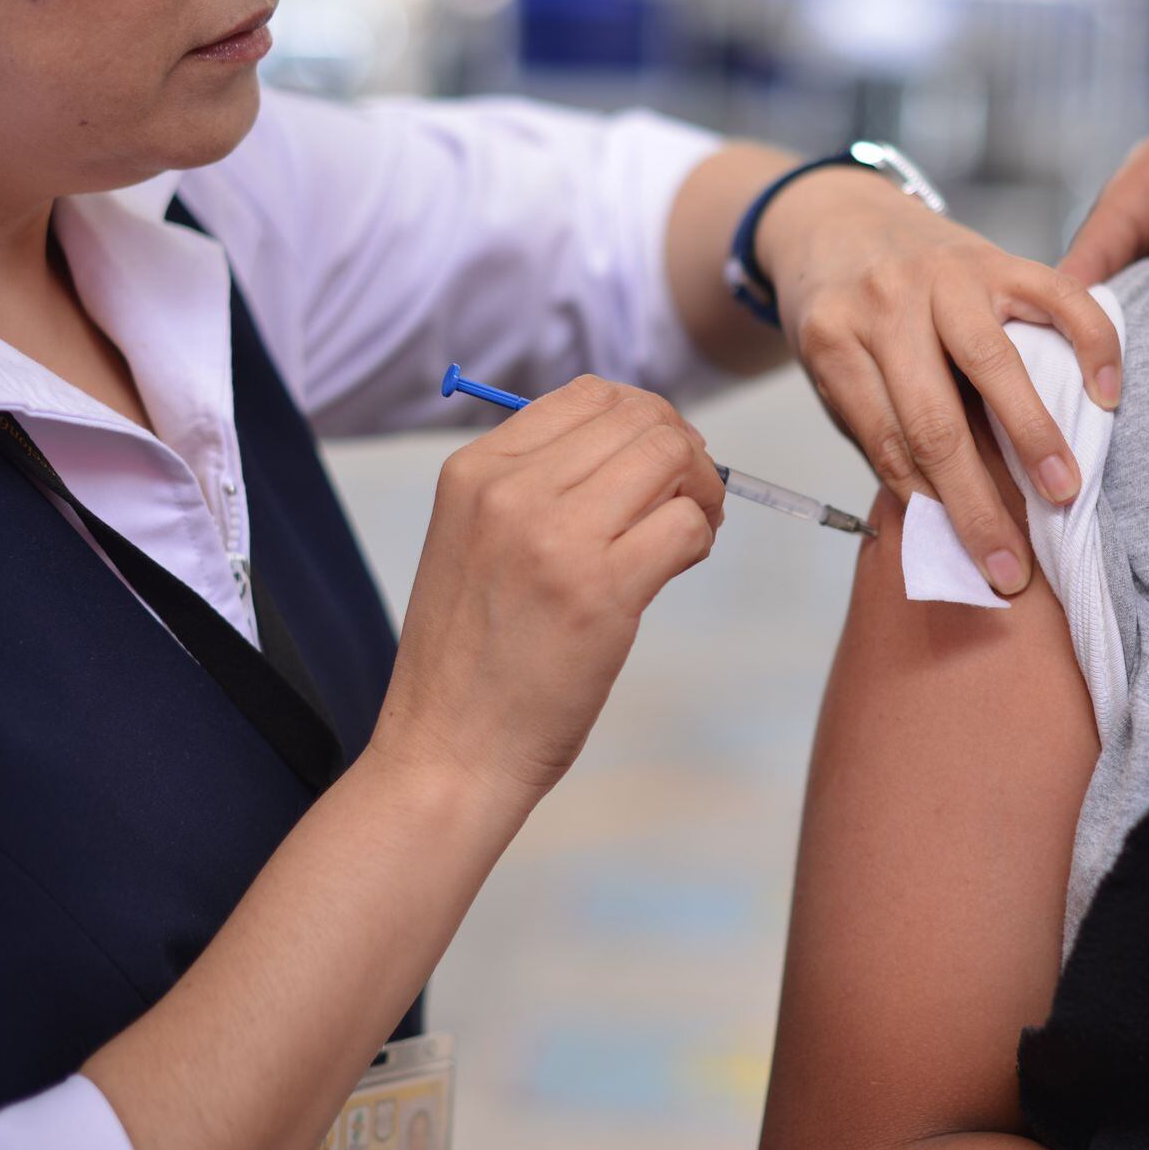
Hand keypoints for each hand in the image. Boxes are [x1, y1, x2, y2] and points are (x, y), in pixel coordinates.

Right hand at [373, 378, 723, 806]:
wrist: (446, 754)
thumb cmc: (472, 657)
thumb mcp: (474, 541)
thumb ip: (537, 486)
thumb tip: (638, 444)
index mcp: (475, 470)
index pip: (589, 395)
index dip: (645, 419)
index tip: (659, 463)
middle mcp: (511, 490)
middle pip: (640, 419)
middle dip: (684, 450)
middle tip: (691, 498)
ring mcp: (556, 538)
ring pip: (670, 458)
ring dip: (702, 489)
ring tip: (692, 530)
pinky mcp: (600, 592)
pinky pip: (686, 524)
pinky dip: (700, 539)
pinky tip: (678, 568)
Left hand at [759, 167, 1120, 595]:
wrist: (836, 218)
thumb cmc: (842, 316)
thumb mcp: (836, 375)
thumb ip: (883, 432)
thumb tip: (942, 517)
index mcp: (835, 343)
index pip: (890, 445)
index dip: (933, 511)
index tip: (976, 565)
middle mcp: (886, 304)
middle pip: (935, 422)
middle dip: (979, 503)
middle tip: (1015, 565)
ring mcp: (943, 274)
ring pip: (994, 364)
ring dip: (1035, 434)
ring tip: (1066, 491)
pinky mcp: (995, 254)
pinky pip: (1056, 295)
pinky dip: (1090, 343)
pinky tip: (1107, 394)